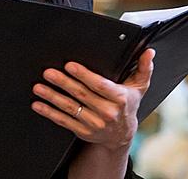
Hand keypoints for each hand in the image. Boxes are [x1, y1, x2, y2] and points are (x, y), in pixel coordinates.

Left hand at [31, 49, 154, 149]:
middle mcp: (107, 113)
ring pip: (70, 108)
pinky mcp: (83, 131)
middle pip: (81, 95)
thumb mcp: (138, 88)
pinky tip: (38, 105)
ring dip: (52, 97)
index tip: (70, 66)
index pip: (100, 85)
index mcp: (119, 99)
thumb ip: (144, 68)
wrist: (122, 136)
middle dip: (63, 83)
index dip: (84, 75)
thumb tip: (149, 52)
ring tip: (39, 87)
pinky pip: (64, 121)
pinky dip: (49, 113)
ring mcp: (94, 124)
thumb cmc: (127, 106)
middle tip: (48, 72)